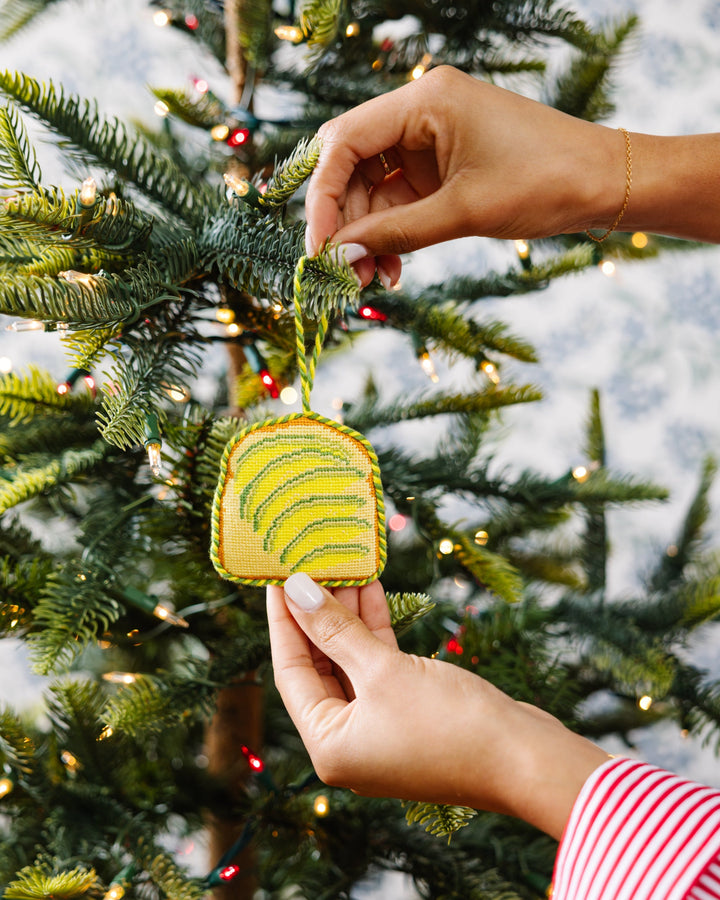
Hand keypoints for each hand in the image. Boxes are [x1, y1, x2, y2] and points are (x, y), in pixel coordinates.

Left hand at [267, 573, 607, 838]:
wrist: (525, 758)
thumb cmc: (450, 723)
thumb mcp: (383, 670)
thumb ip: (336, 630)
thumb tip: (297, 592)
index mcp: (329, 745)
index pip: (290, 672)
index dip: (284, 621)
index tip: (275, 578)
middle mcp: (349, 742)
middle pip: (320, 666)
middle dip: (317, 614)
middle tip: (309, 565)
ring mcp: (381, 729)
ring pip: (351, 662)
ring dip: (347, 617)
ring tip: (340, 567)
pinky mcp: (410, 714)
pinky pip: (380, 666)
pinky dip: (376, 632)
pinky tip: (372, 591)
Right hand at [304, 65, 623, 285]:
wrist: (605, 184)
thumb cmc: (545, 183)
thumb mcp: (463, 212)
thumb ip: (395, 234)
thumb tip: (339, 255)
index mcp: (425, 100)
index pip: (344, 141)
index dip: (323, 197)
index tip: (319, 247)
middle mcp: (422, 111)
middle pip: (353, 166)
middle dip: (346, 223)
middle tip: (343, 272)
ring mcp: (431, 139)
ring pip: (373, 188)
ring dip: (368, 236)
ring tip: (370, 279)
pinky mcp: (442, 165)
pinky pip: (400, 200)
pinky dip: (392, 234)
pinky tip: (391, 268)